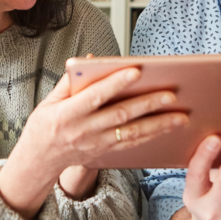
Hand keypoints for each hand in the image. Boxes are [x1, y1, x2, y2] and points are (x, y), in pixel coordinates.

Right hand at [0, 67, 187, 219]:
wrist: (39, 159)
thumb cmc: (44, 125)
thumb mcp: (50, 101)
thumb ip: (70, 80)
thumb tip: (90, 59)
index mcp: (68, 113)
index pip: (95, 96)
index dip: (115, 83)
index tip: (136, 70)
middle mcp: (84, 130)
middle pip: (121, 115)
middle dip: (148, 104)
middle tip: (171, 94)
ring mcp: (96, 144)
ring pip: (132, 133)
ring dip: (158, 125)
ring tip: (181, 116)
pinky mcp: (105, 153)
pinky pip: (131, 144)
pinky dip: (151, 137)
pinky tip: (168, 129)